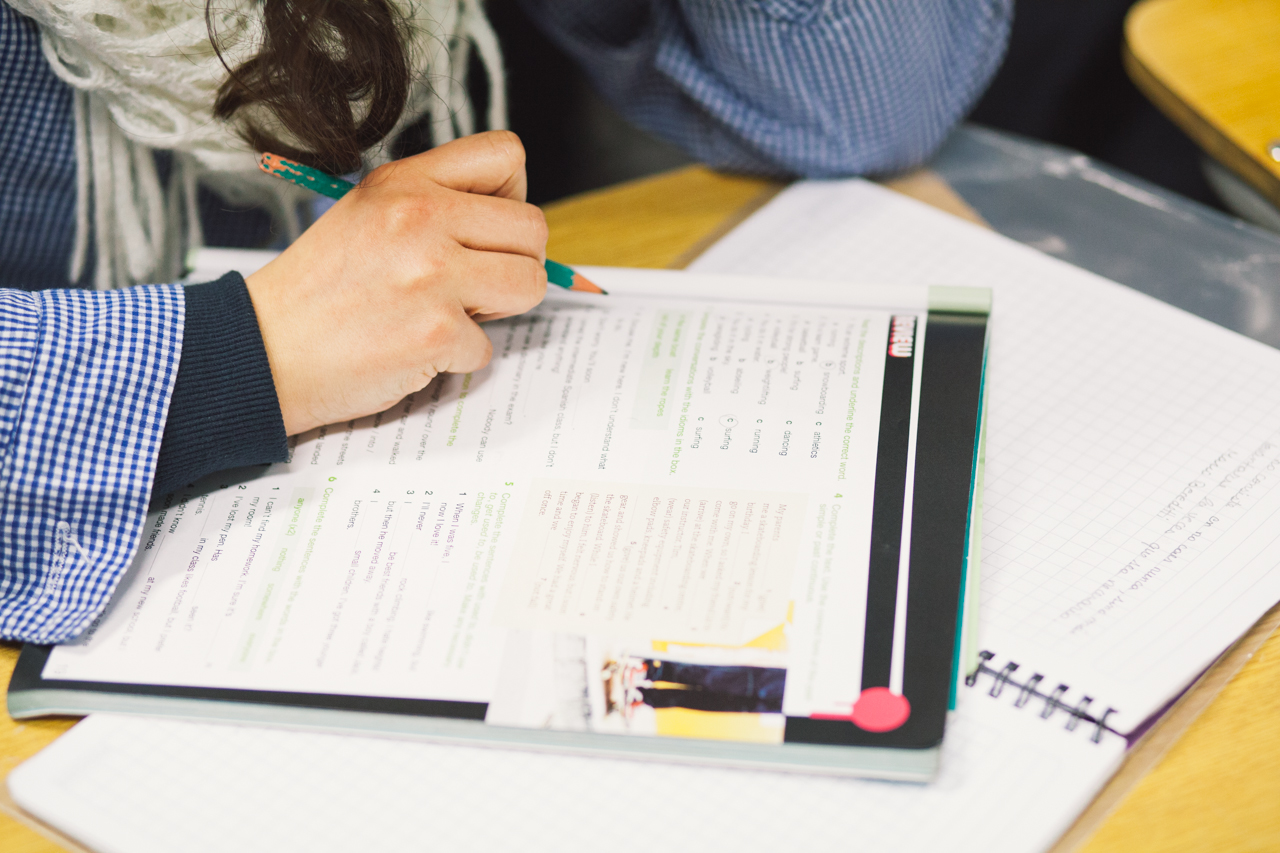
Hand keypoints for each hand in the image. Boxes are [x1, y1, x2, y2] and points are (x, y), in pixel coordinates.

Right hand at [245, 131, 547, 434]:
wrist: (262, 350)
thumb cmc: (316, 292)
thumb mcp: (367, 215)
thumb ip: (432, 205)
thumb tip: (506, 223)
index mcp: (404, 182)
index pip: (506, 155)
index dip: (513, 198)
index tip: (488, 229)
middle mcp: (420, 218)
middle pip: (533, 228)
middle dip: (515, 262)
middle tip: (472, 284)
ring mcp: (432, 274)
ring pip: (529, 283)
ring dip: (500, 308)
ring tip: (453, 312)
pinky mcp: (437, 331)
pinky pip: (488, 347)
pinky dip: (457, 357)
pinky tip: (414, 348)